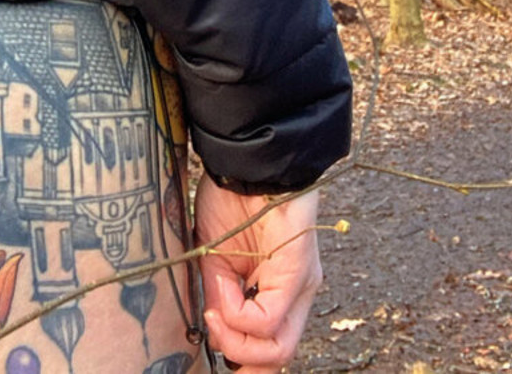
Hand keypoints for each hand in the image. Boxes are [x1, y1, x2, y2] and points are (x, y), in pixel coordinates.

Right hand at [194, 176, 321, 373]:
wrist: (246, 159)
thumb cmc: (231, 199)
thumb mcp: (214, 257)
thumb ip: (220, 297)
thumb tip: (214, 333)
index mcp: (276, 291)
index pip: (270, 348)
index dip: (243, 362)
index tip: (211, 342)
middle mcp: (296, 296)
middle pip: (278, 358)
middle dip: (239, 359)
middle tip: (211, 329)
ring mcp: (301, 286)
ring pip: (279, 349)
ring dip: (237, 341)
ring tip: (214, 310)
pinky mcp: (299, 273)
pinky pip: (270, 318)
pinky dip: (237, 313)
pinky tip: (222, 289)